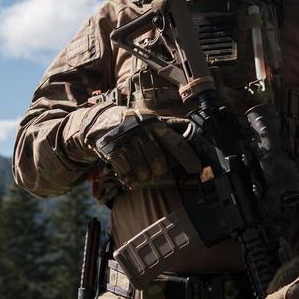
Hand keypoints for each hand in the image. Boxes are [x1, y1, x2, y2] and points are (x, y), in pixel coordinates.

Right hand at [66, 105, 191, 189]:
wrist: (102, 120)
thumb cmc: (134, 123)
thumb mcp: (152, 120)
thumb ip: (171, 126)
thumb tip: (193, 131)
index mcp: (155, 124)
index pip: (176, 142)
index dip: (188, 157)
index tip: (196, 169)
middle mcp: (142, 131)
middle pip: (158, 161)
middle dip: (159, 170)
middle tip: (156, 170)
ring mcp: (126, 141)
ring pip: (143, 170)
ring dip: (144, 175)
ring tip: (142, 171)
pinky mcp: (113, 151)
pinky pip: (127, 174)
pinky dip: (130, 178)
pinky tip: (130, 173)